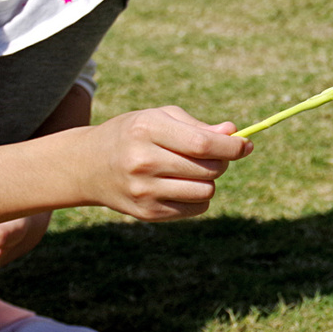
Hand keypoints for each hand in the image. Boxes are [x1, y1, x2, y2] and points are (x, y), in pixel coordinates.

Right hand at [81, 106, 251, 220]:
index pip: (202, 144)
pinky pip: (194, 208)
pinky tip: (182, 186)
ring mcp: (143, 191)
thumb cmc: (133, 134)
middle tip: (214, 155)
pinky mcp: (146, 213)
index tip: (245, 145)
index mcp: (147, 130)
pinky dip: (198, 197)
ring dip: (209, 181)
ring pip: (206, 191)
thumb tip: (234, 135)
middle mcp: (143, 162)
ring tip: (193, 170)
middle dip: (222, 161)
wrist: (87, 166)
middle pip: (208, 169)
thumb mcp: (160, 118)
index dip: (232, 146)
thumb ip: (198, 126)